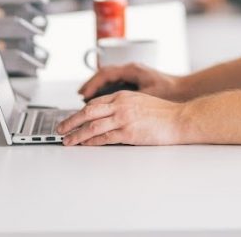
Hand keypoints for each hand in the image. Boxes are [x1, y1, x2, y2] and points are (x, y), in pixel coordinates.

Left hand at [57, 91, 188, 145]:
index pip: (94, 103)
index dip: (79, 112)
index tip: (71, 119)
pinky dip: (90, 141)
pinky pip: (103, 138)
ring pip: (92, 126)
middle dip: (71, 122)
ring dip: (76, 134)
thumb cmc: (164, 113)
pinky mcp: (128, 132)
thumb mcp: (140, 102)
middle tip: (60, 129)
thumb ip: (123, 106)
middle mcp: (120, 105)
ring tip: (67, 140)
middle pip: (87, 112)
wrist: (179, 119)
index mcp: (123, 96)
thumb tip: (108, 116)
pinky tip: (84, 144)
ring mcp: (123, 118)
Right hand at [79, 63, 187, 101]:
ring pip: (109, 78)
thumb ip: (131, 101)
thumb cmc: (170, 91)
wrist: (185, 89)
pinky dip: (106, 90)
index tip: (83, 95)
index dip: (92, 84)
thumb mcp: (148, 95)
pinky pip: (116, 83)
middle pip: (104, 74)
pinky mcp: (136, 81)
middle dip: (90, 85)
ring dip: (97, 87)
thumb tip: (114, 108)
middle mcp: (131, 70)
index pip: (106, 73)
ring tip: (85, 99)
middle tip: (79, 96)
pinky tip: (102, 101)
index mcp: (132, 70)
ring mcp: (133, 74)